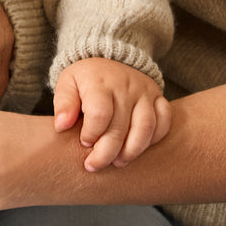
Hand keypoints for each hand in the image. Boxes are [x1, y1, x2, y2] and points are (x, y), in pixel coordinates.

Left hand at [52, 57, 169, 171]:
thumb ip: (63, 103)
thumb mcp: (67, 84)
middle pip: (120, 126)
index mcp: (100, 82)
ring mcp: (144, 91)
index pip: (99, 113)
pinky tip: (140, 148)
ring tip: (118, 162)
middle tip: (94, 165)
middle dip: (107, 152)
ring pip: (146, 126)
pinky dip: (155, 138)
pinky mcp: (157, 97)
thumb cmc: (85, 80)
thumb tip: (61, 126)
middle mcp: (125, 85)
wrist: (107, 60)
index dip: (91, 134)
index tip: (83, 143)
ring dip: (132, 150)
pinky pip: (164, 120)